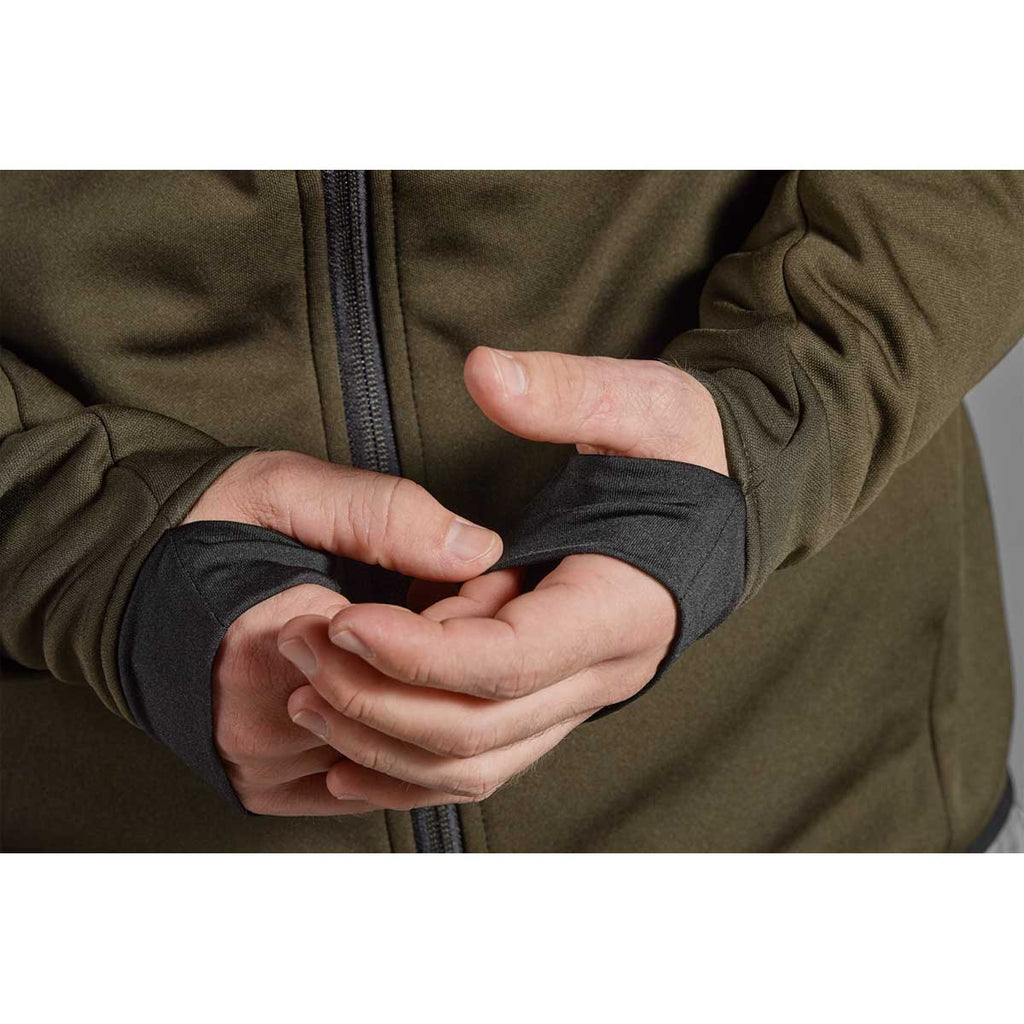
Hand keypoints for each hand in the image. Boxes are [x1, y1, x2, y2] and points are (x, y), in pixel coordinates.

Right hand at [183, 449, 501, 813]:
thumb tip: (475, 549)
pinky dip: (396, 745)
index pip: (412, 658)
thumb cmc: (204, 531)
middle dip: (445, 666)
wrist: (124, 584)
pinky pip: (365, 787)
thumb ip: (381, 514)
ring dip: (425, 707)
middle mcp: (259, 725)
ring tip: (412, 648)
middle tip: (439, 614)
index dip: (453, 619)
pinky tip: (394, 694)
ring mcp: (262, 769)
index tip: (447, 584)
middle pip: (409, 716)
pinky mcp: (266, 791)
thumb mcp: (289, 489)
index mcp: (268, 644)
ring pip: (397, 760)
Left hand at [280, 350, 727, 808]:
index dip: (418, 652)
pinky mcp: (554, 699)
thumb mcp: (643, 403)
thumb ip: (565, 391)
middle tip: (304, 648)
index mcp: (620, 609)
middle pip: (477, 728)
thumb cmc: (688, 454)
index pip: (507, 661)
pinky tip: (346, 756)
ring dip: (383, 743)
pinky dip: (411, 769)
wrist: (727, 509)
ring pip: (474, 763)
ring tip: (306, 696)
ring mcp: (578, 697)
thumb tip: (483, 372)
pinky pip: (481, 761)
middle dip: (378, 698)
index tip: (341, 619)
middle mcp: (602, 674)